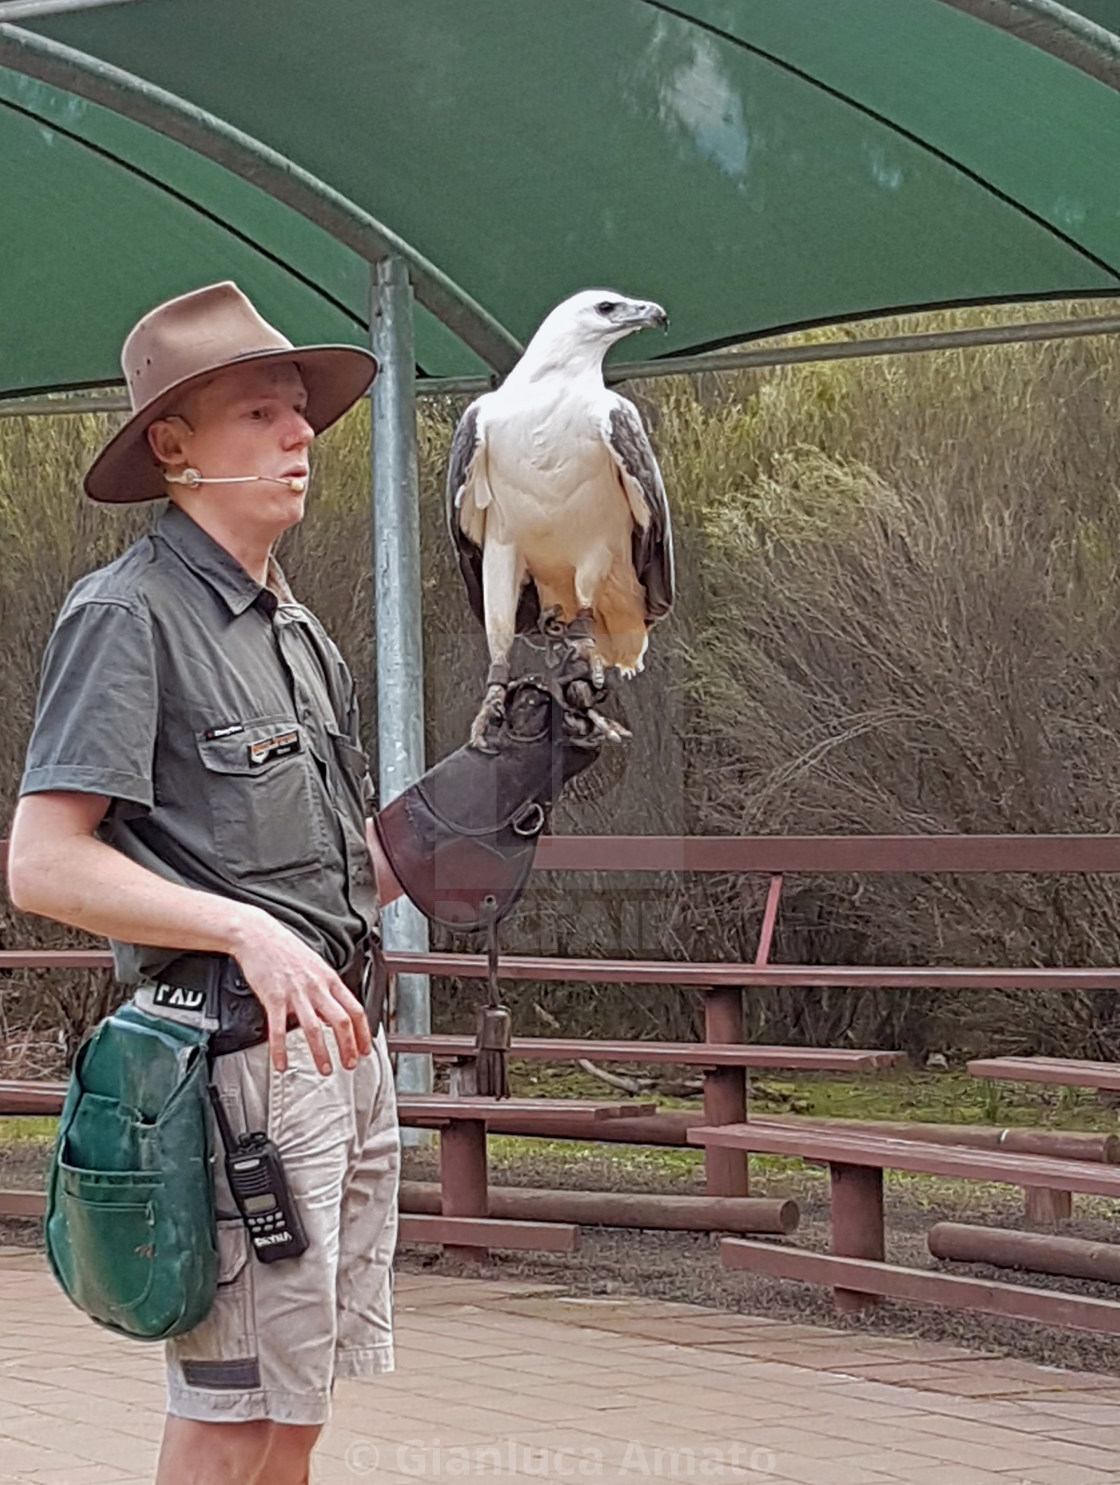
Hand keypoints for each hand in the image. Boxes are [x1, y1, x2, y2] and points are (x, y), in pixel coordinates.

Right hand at [229, 909, 371, 1074]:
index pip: (355, 1009)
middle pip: (341, 1021)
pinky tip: (281, 1064)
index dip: (363, 1033)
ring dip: (321, 1053)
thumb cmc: (286, 950)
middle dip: (348, 1046)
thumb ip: (327, 989)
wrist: (259, 936)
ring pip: (314, 1029)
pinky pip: (279, 1029)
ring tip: (325, 1069)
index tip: (365, 1049)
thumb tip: (335, 1012)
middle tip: (349, 1064)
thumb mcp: (316, 965)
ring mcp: (296, 993)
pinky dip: (280, 1050)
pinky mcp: (274, 998)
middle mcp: (316, 987)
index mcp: (329, 979)